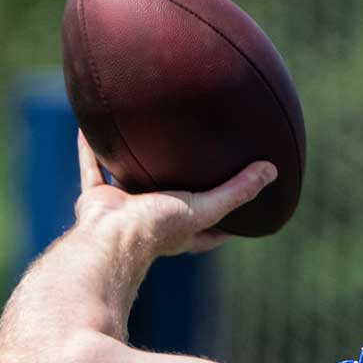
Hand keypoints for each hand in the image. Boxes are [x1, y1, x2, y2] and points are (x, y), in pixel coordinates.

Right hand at [73, 129, 276, 258]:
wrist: (109, 236)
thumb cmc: (157, 229)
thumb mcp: (206, 208)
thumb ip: (237, 192)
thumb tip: (272, 171)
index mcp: (180, 229)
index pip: (210, 224)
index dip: (226, 215)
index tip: (240, 198)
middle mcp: (152, 219)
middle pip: (170, 199)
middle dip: (178, 185)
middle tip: (190, 161)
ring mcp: (124, 208)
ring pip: (129, 181)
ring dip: (133, 164)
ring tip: (141, 138)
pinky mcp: (98, 199)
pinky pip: (93, 168)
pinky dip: (91, 150)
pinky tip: (91, 126)